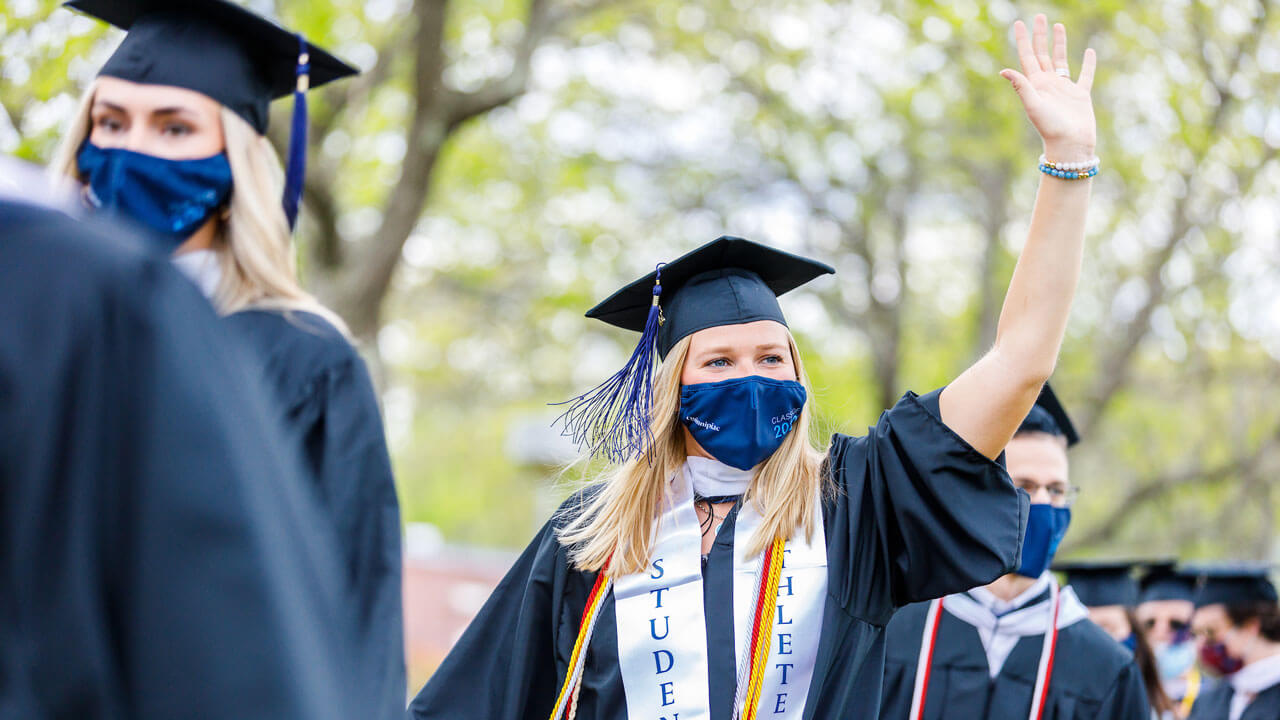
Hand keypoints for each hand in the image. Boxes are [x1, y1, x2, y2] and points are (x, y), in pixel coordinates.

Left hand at [1000, 15, 1096, 162]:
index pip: (1027, 57)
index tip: (1019, 23)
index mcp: (1035, 85)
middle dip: (1040, 35)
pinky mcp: (1080, 95)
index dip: (1023, 40)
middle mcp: (1048, 84)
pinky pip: (1085, 75)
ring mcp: (1064, 88)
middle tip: (1039, 16)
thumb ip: (1021, 87)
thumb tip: (1004, 70)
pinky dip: (1088, 63)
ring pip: (1061, 59)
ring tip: (1058, 26)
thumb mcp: (1033, 105)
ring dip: (1059, 43)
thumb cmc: (1050, 128)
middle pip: (1042, 54)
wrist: (1070, 145)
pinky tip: (1089, 51)